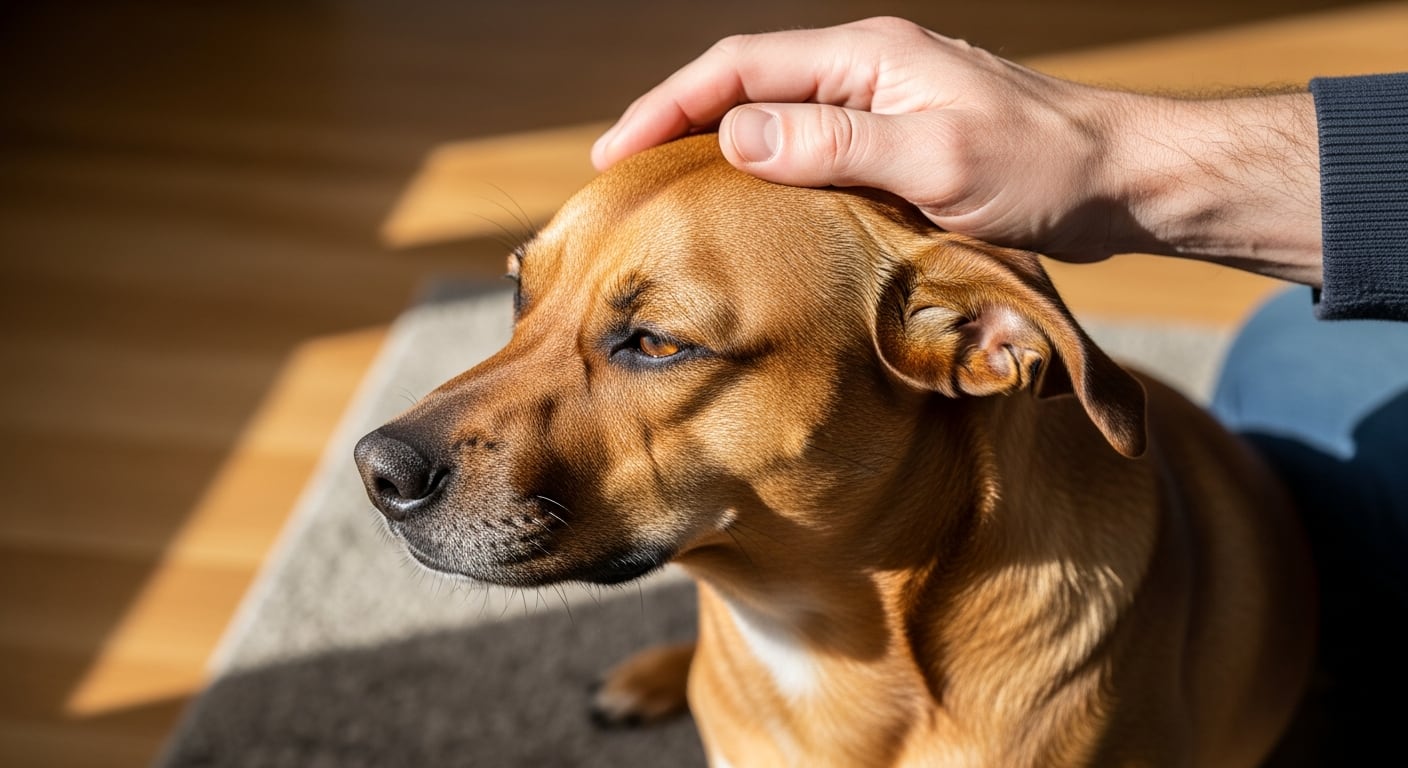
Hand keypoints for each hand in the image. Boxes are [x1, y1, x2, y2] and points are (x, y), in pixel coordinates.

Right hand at [592, 17, 1321, 282]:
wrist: (1117, 180)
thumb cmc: (1041, 169)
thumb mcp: (936, 161)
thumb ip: (835, 145)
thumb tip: (736, 135)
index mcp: (867, 56)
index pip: (740, 66)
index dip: (670, 105)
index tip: (617, 152)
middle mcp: (868, 68)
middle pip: (748, 82)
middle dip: (680, 122)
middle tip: (627, 175)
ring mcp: (884, 102)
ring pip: (777, 115)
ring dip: (719, 146)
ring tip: (669, 193)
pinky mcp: (900, 139)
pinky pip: (812, 145)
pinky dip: (767, 169)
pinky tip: (750, 206)